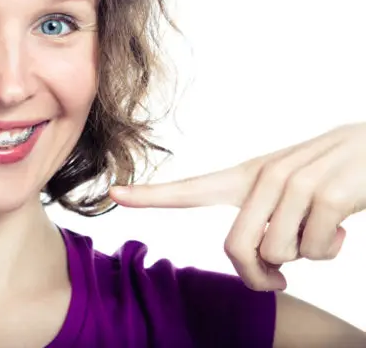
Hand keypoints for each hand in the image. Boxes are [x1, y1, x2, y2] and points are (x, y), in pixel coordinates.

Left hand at [109, 123, 365, 290]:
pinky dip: (333, 250)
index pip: (193, 188)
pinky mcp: (326, 197)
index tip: (114, 194)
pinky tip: (345, 225)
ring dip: (306, 256)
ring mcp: (294, 185)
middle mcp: (265, 178)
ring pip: (277, 255)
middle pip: (235, 248)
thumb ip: (266, 221)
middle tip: (279, 280)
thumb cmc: (332, 176)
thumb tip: (262, 265)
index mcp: (249, 176)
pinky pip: (315, 251)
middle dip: (256, 277)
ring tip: (324, 229)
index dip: (152, 195)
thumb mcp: (290, 193)